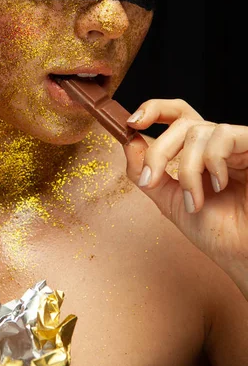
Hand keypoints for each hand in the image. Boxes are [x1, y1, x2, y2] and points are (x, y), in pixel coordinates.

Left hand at [123, 98, 247, 297]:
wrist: (244, 255)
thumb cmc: (218, 233)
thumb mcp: (170, 201)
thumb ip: (147, 173)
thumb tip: (129, 142)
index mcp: (200, 152)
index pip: (177, 115)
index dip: (154, 110)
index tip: (132, 123)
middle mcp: (218, 144)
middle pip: (181, 122)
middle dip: (159, 151)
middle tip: (152, 180)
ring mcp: (237, 146)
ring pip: (197, 131)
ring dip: (187, 170)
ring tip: (194, 201)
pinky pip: (223, 135)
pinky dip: (212, 162)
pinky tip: (218, 185)